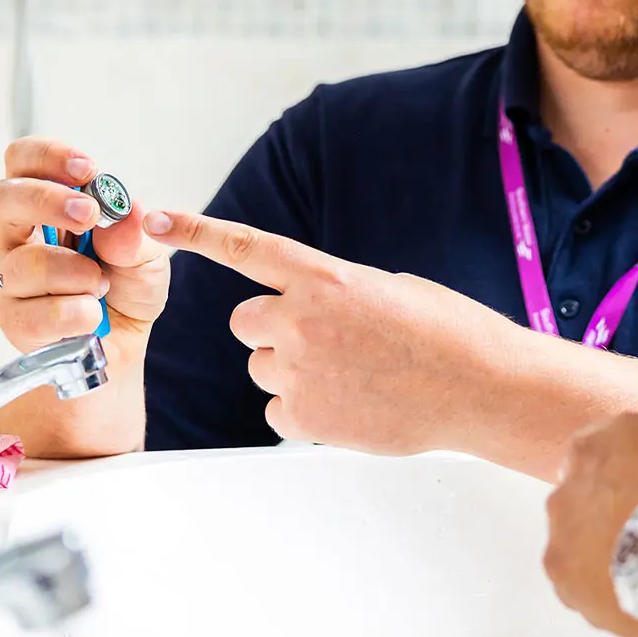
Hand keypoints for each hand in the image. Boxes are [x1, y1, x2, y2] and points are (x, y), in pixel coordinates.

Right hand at [0, 138, 170, 350]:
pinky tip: (91, 315)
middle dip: (47, 201)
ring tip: (101, 285)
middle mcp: (19, 236)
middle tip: (88, 215)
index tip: (87, 170)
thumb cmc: (126, 288)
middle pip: (3, 198)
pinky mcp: (14, 321)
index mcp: (46, 206)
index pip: (23, 161)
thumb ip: (136, 236)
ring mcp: (10, 279)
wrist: (124, 343)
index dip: (48, 156)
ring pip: (25, 263)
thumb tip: (123, 216)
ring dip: (75, 273)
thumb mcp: (147, 256)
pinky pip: (35, 313)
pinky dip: (75, 313)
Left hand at [145, 208, 517, 455]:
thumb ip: (335, 292)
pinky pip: (277, 412)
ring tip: (355, 377)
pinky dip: (306, 412)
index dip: (196, 231)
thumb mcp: (390, 288)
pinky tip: (351, 406)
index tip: (155, 219)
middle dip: (276, 330)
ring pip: (265, 369)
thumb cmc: (449, 334)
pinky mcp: (303, 418)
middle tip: (329, 343)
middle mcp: (301, 318)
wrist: (482, 389)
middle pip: (247, 322)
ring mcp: (299, 369)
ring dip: (297, 373)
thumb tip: (309, 310)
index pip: (245, 247)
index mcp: (325, 276)